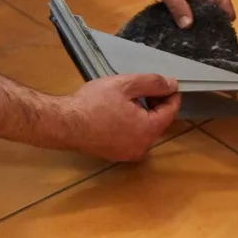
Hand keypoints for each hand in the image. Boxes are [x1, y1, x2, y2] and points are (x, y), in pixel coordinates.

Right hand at [62, 74, 181, 160]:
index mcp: (148, 130)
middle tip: (141, 87)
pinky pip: (132, 137)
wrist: (65, 123)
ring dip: (143, 113)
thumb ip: (153, 83)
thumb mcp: (126, 85)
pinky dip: (131, 124)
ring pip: (145, 130)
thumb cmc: (94, 103)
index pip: (170, 111)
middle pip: (159, 122)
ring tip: (127, 98)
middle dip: (155, 103)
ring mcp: (128, 154)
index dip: (170, 94)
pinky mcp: (116, 155)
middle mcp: (142, 147)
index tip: (164, 82)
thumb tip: (172, 84)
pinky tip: (117, 112)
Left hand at [116, 0, 234, 28]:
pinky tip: (183, 29)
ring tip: (202, 35)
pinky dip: (182, 16)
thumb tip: (189, 26)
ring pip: (192, 3)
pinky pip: (179, 6)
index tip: (229, 19)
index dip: (224, 2)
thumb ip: (178, 4)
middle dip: (210, 13)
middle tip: (216, 32)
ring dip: (195, 16)